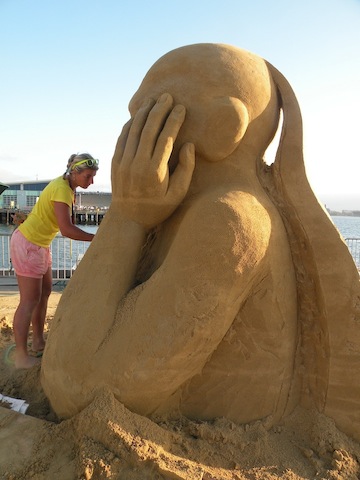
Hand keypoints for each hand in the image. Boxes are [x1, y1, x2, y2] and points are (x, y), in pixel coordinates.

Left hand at [111, 93, 194, 228]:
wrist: (128, 218)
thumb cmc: (157, 208)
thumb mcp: (177, 195)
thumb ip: (186, 170)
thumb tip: (189, 145)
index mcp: (155, 171)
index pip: (166, 138)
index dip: (174, 120)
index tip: (181, 108)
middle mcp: (137, 163)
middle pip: (149, 129)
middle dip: (159, 110)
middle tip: (168, 96)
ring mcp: (123, 161)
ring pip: (134, 130)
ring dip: (144, 113)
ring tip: (153, 100)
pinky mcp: (115, 161)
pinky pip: (122, 136)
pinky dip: (130, 123)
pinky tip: (138, 115)